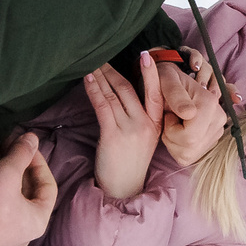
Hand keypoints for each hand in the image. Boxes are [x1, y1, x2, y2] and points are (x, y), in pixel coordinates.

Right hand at [0, 131, 56, 245]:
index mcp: (38, 221)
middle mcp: (25, 230)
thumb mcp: (7, 173)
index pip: (48, 187)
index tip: (27, 146)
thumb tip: (33, 137)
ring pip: (13, 195)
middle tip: (10, 144)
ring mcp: (5, 232)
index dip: (39, 162)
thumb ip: (22, 153)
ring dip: (7, 171)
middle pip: (29, 190)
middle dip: (20, 164)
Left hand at [87, 54, 165, 200]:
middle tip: (101, 56)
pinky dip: (94, 90)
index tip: (145, 56)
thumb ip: (139, 119)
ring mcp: (130, 129)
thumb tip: (123, 96)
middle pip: (128, 89)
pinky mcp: (113, 135)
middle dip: (113, 71)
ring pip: (114, 94)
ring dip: (100, 76)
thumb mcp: (144, 140)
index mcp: (156, 124)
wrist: (124, 189)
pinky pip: (102, 105)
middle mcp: (146, 124)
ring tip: (91, 64)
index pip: (155, 93)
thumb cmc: (129, 164)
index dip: (150, 73)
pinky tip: (88, 79)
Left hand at [158, 52, 226, 166]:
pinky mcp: (211, 140)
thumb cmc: (167, 81)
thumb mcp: (166, 81)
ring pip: (189, 155)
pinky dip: (177, 147)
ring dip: (173, 142)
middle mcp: (219, 119)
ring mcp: (217, 131)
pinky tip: (177, 132)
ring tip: (173, 123)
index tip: (169, 113)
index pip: (190, 137)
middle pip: (190, 148)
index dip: (171, 129)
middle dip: (171, 137)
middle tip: (169, 119)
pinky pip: (190, 157)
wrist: (172, 83)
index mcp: (210, 103)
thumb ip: (176, 94)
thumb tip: (189, 113)